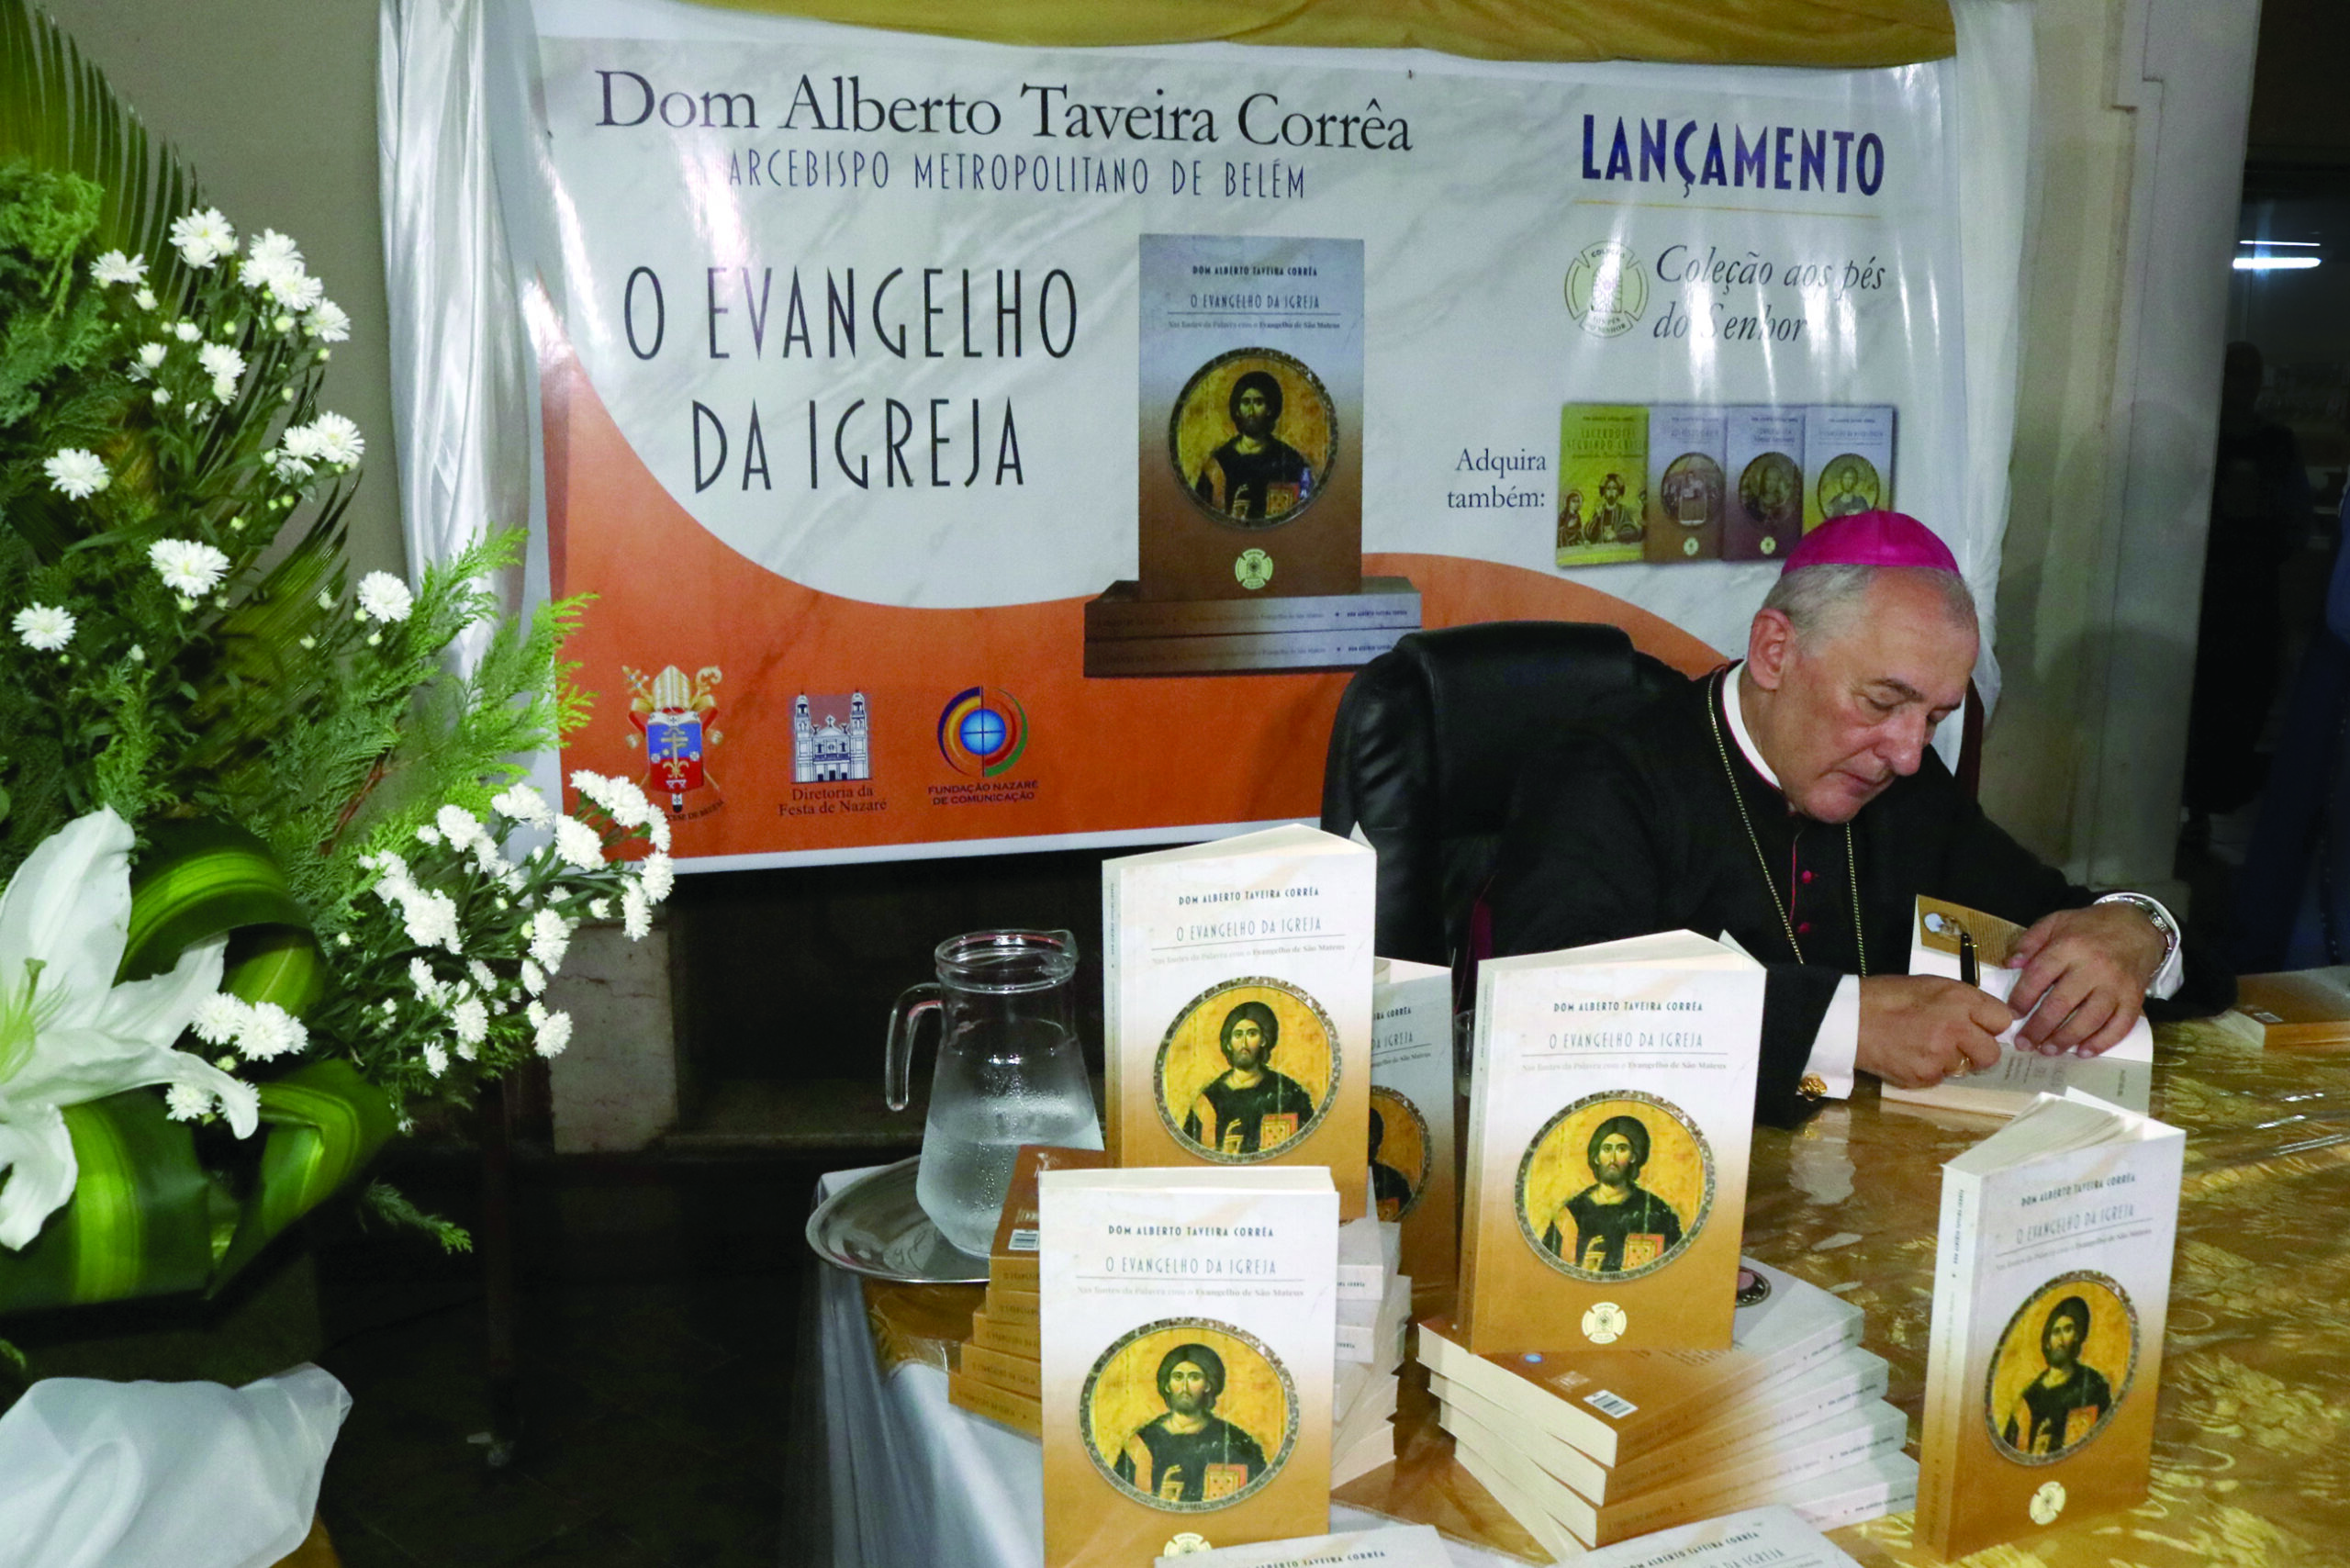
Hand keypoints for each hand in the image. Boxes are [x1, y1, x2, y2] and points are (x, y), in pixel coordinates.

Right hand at [1856, 975, 2013, 1087]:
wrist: (1849, 1018)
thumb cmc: (1888, 996)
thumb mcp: (1931, 985)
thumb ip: (1962, 1002)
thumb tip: (1983, 1020)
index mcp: (1960, 999)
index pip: (2003, 1020)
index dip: (1990, 1024)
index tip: (1979, 1026)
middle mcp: (1957, 1028)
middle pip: (1992, 1053)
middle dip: (1978, 1051)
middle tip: (1958, 1044)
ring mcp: (1942, 1055)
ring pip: (1965, 1068)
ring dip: (1951, 1061)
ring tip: (1924, 1047)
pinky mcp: (1925, 1076)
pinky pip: (1939, 1078)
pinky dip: (1928, 1070)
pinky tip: (1910, 1056)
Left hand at [2006, 904, 2166, 1055]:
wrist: (2138, 926)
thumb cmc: (2090, 927)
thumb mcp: (2056, 922)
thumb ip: (2030, 941)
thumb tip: (2010, 965)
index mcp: (2070, 946)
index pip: (2039, 976)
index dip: (2022, 998)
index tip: (2012, 1014)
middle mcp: (2094, 967)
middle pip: (2062, 1004)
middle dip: (2039, 1028)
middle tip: (2023, 1043)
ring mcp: (2116, 986)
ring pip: (2089, 1020)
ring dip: (2066, 1039)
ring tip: (2047, 1051)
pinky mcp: (2135, 999)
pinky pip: (2119, 1026)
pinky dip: (2101, 1043)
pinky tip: (2082, 1052)